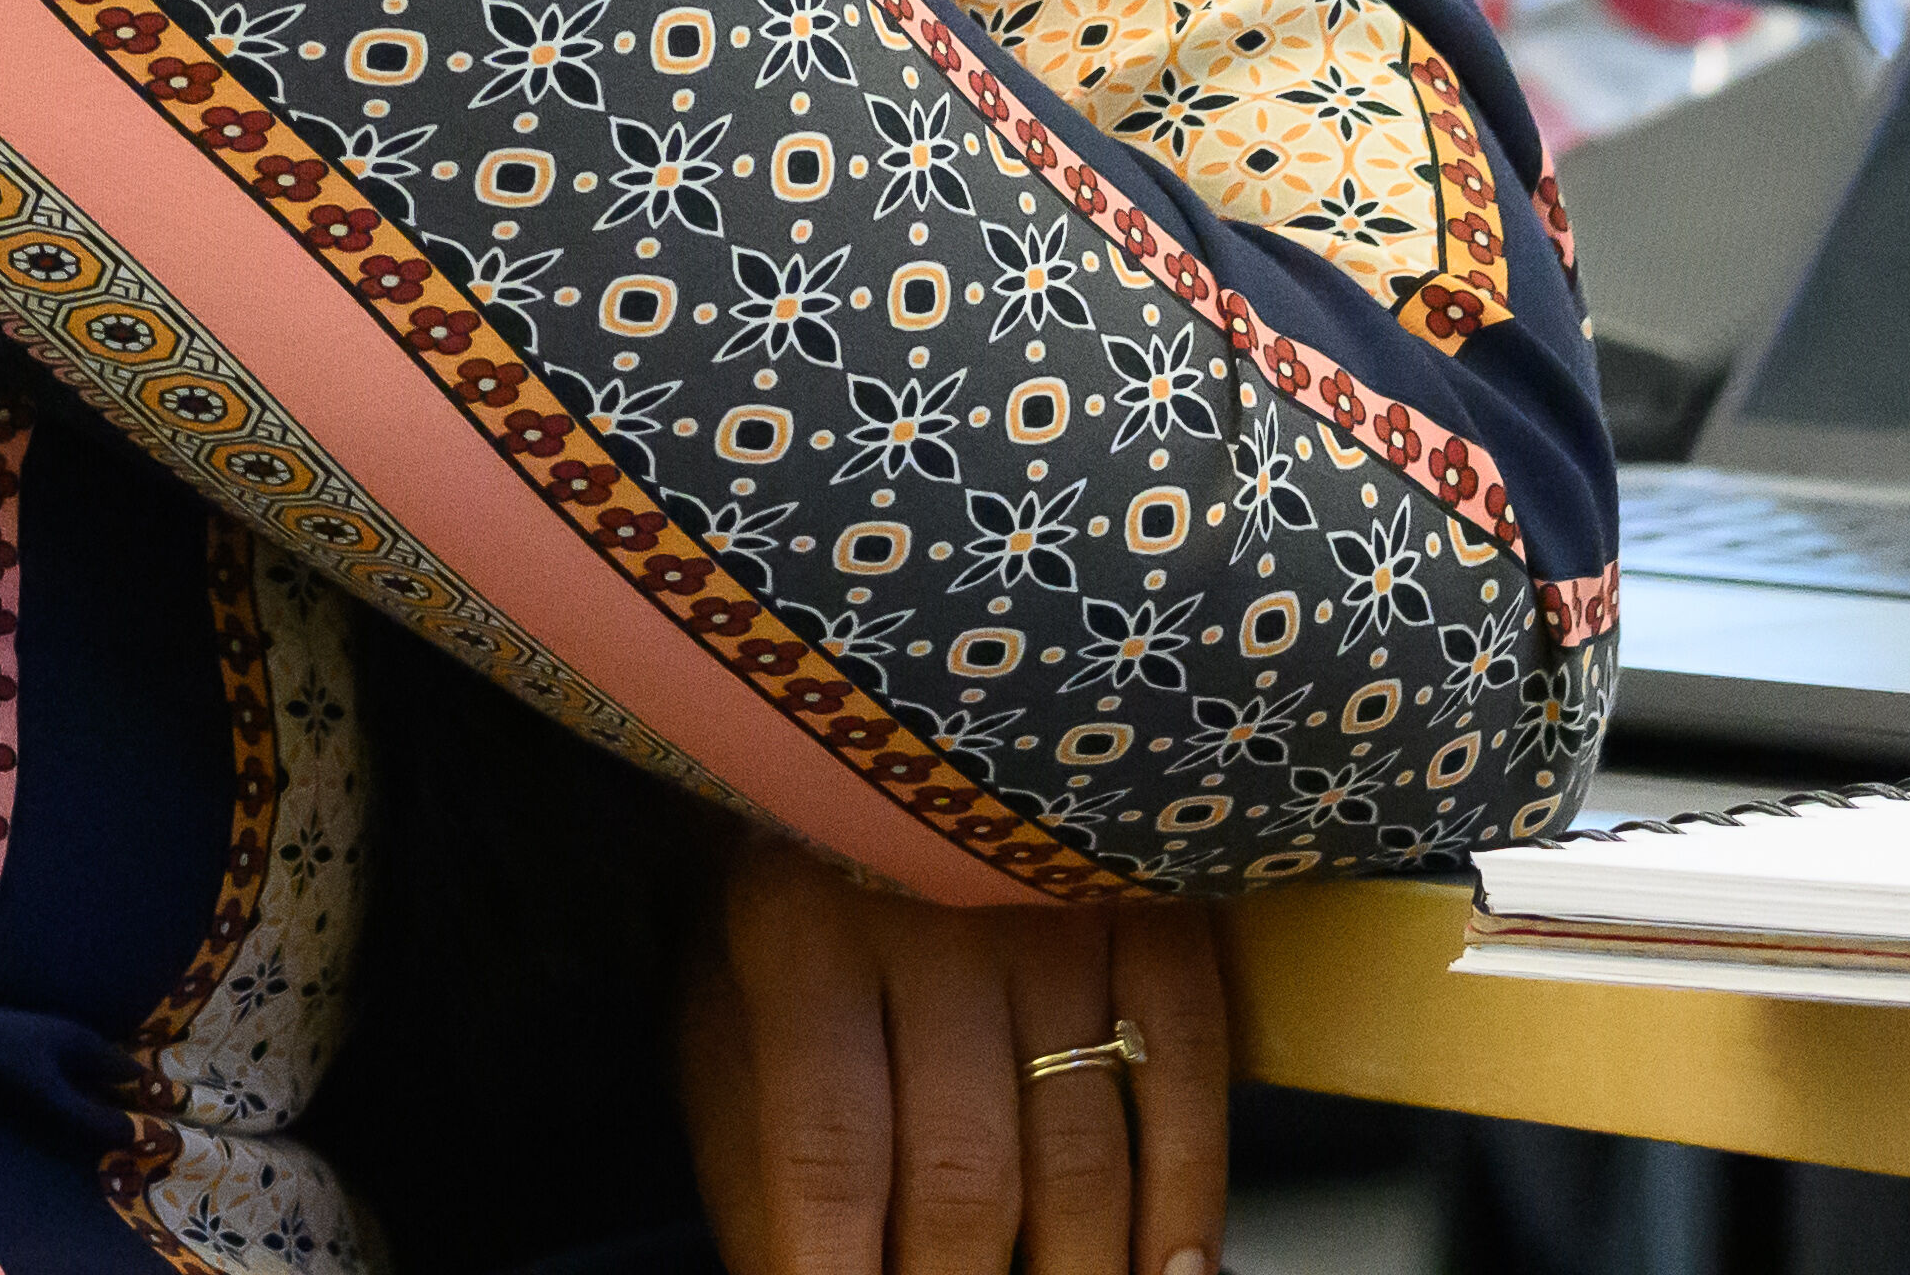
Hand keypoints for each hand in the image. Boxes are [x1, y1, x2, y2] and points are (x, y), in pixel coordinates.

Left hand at [677, 840, 1230, 1274]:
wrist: (877, 693)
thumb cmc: (786, 875)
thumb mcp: (722, 997)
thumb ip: (757, 1152)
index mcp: (799, 932)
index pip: (827, 1156)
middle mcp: (933, 915)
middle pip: (963, 1176)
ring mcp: (1057, 905)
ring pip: (1081, 1152)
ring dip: (1077, 1274)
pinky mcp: (1152, 899)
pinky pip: (1187, 1076)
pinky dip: (1187, 1197)